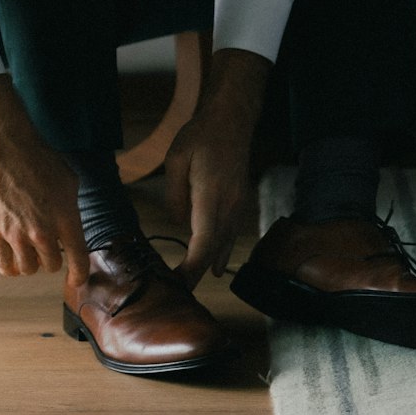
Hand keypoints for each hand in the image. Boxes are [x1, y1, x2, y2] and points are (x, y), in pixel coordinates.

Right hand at [0, 76, 88, 283]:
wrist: (5, 150)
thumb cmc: (38, 160)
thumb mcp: (68, 181)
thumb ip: (70, 208)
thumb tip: (69, 224)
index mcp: (65, 218)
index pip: (78, 259)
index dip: (80, 274)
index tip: (77, 279)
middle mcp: (42, 231)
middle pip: (51, 266)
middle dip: (51, 258)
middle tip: (47, 245)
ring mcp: (17, 235)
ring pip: (28, 269)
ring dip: (31, 262)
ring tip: (29, 249)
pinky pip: (4, 265)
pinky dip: (11, 266)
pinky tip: (13, 258)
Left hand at [164, 49, 269, 287]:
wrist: (232, 120)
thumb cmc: (201, 136)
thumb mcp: (176, 160)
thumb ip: (175, 195)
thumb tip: (180, 223)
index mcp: (212, 196)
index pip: (203, 242)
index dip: (191, 268)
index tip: (177, 284)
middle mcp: (229, 206)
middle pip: (214, 250)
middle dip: (196, 274)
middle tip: (177, 293)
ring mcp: (238, 206)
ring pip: (223, 244)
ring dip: (207, 264)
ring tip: (190, 284)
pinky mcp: (240, 203)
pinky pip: (230, 234)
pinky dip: (219, 251)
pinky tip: (214, 265)